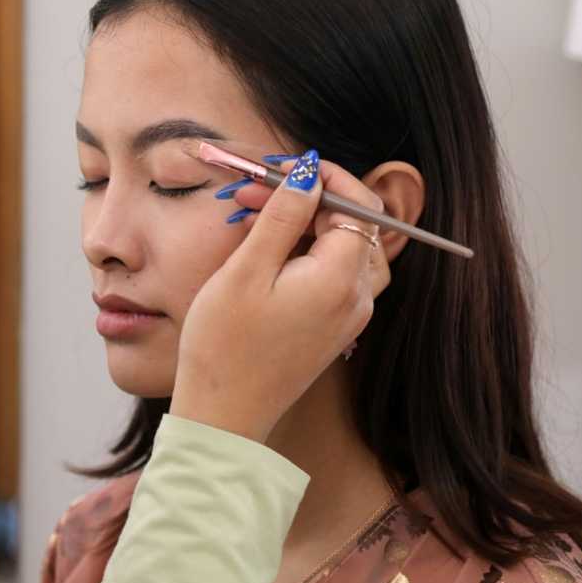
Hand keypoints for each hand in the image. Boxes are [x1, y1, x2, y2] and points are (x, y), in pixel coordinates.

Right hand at [170, 151, 390, 442]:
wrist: (223, 415)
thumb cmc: (225, 346)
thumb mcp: (245, 271)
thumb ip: (282, 216)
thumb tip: (307, 173)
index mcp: (339, 280)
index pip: (358, 206)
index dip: (327, 176)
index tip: (286, 166)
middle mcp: (356, 299)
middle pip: (355, 226)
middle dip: (309, 198)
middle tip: (254, 192)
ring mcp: (349, 318)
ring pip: (346, 248)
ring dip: (308, 224)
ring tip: (256, 218)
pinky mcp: (334, 330)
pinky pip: (335, 275)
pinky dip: (308, 252)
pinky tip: (268, 252)